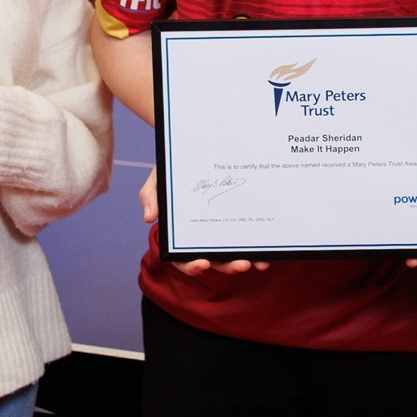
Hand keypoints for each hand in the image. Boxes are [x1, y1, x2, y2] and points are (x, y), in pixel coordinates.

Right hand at [137, 168, 269, 275]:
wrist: (198, 150)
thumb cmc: (175, 168)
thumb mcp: (159, 178)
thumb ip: (150, 195)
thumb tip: (149, 218)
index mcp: (182, 235)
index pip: (184, 258)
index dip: (192, 265)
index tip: (203, 264)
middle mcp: (204, 238)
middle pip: (214, 261)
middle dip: (228, 266)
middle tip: (242, 265)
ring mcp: (223, 231)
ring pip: (234, 254)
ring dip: (246, 261)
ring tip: (259, 262)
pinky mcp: (239, 221)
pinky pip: (248, 238)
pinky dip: (258, 247)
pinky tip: (268, 249)